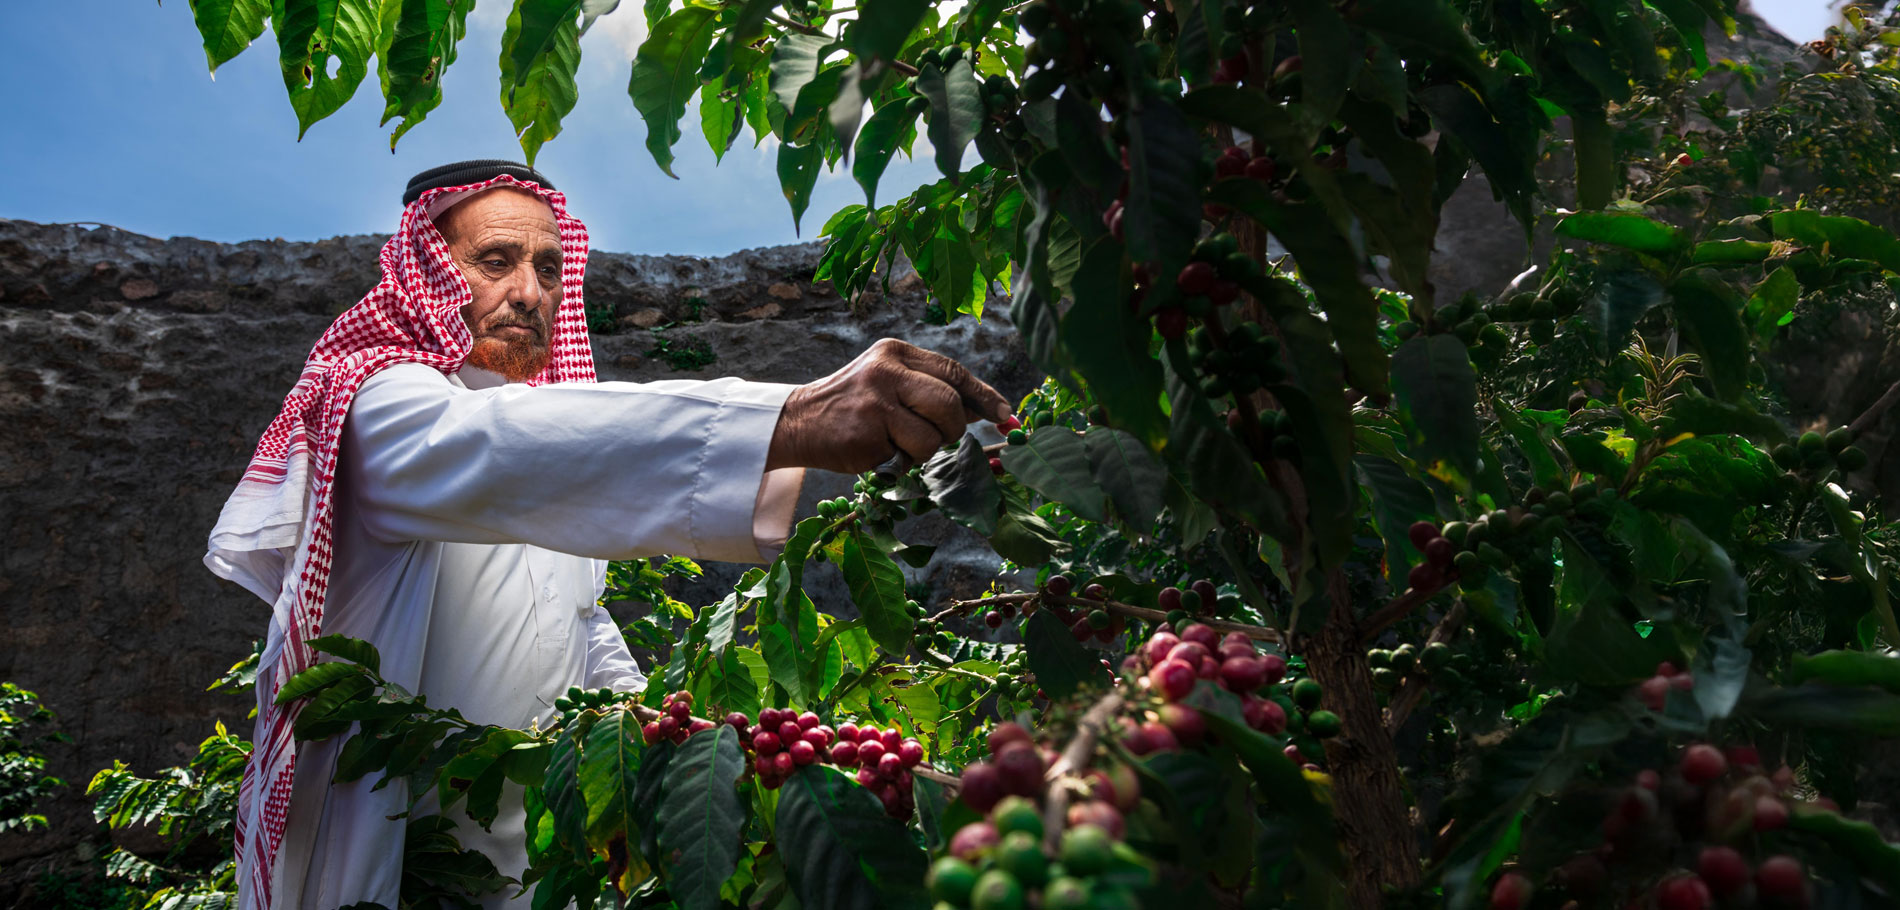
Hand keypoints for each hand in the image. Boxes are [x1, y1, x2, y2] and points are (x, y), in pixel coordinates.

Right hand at [767, 339, 1013, 473]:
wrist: (799, 421)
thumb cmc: (854, 405)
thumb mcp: (891, 383)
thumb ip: (931, 390)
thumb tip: (984, 410)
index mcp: (896, 352)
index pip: (954, 371)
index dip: (984, 395)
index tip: (1005, 414)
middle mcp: (887, 371)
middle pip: (949, 403)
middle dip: (952, 429)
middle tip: (938, 439)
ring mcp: (875, 402)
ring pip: (932, 436)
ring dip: (924, 451)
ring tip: (900, 445)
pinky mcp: (866, 434)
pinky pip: (907, 457)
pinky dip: (901, 462)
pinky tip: (879, 451)